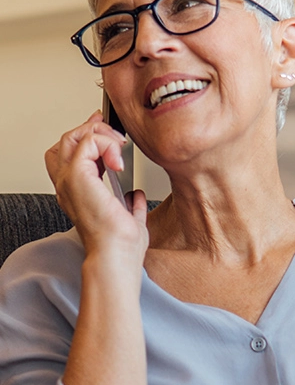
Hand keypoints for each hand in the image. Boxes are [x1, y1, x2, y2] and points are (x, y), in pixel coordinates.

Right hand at [45, 111, 147, 258]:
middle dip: (93, 129)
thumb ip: (132, 206)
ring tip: (119, 147)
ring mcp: (69, 180)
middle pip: (67, 141)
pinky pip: (87, 142)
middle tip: (116, 135)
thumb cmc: (121, 245)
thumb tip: (137, 196)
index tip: (111, 135)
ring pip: (73, 137)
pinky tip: (119, 160)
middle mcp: (68, 185)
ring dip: (100, 134)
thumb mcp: (130, 219)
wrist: (117, 255)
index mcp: (77, 193)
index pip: (71, 155)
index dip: (88, 138)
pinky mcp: (77, 176)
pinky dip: (106, 143)